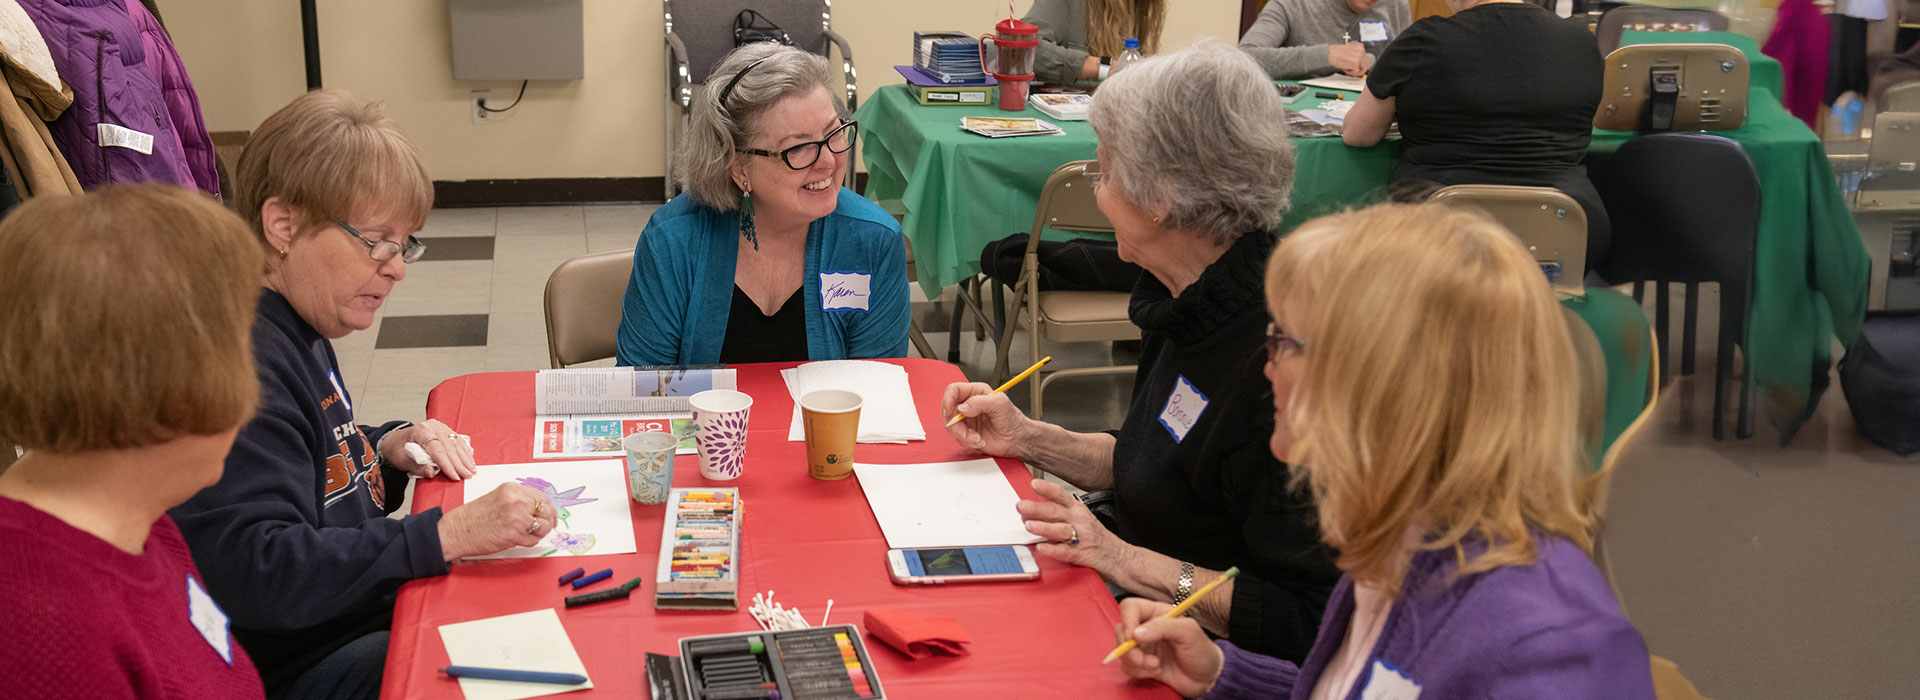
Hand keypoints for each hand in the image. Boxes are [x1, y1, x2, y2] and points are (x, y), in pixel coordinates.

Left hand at [383, 419, 476, 480]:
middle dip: (460, 463)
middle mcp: (432, 426)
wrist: (396, 441)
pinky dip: (465, 452)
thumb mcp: (402, 460)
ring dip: (465, 458)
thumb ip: (417, 467)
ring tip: (472, 470)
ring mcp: (440, 427)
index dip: (447, 464)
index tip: (455, 476)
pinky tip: (470, 460)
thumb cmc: (398, 450)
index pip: (437, 450)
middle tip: (468, 475)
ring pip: (456, 443)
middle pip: (449, 447)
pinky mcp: (446, 430)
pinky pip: (458, 441)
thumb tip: (432, 473)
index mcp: (421, 431)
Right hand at [436, 484, 554, 561]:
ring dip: (538, 533)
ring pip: (543, 526)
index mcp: (512, 489)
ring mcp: (516, 517)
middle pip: (547, 510)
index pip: (542, 496)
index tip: (549, 516)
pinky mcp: (514, 534)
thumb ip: (518, 500)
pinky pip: (533, 539)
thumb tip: (539, 509)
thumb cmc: (474, 517)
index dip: (549, 508)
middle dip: (547, 521)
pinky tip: (518, 540)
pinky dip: (529, 542)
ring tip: (526, 534)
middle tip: (544, 528)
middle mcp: (516, 500)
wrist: (456, 531)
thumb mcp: (498, 498)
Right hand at [941, 382, 1034, 458]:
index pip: (953, 390)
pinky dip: (967, 442)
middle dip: (955, 424)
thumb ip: (980, 402)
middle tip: (965, 431)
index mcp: (975, 392)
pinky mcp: (966, 432)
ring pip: (951, 426)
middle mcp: (968, 404)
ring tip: (977, 438)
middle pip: (947, 410)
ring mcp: (966, 419)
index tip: (950, 411)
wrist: (1016, 440)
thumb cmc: (1012, 420)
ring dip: (963, 435)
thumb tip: (963, 408)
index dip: (948, 399)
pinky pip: (957, 437)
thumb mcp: (1000, 404)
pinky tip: (980, 441)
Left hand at [1017, 478, 1129, 575]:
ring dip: (1044, 527)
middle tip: (1021, 506)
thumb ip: (1061, 512)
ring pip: (1061, 530)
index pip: (1061, 496)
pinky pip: (1066, 551)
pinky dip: (1054, 549)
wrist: (1119, 557)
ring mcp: (1081, 538)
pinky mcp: (1082, 555)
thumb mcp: (1082, 518)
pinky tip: (1042, 547)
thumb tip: (1035, 508)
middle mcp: (1079, 521)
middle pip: (1056, 511)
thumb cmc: (1097, 538)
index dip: (1047, 488)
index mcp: (1078, 510)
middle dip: (1037, 508)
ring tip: (1029, 525)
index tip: (1034, 484)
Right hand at [1115, 598, 1223, 696]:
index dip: (1127, 620)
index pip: (1130, 607)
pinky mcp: (1141, 664)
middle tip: (1141, 658)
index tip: (1133, 637)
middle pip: (1121, 630)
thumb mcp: (1189, 633)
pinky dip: (1138, 671)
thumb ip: (1164, 627)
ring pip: (1122, 650)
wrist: (1206, 678)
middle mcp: (1146, 628)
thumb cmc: (1201, 650)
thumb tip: (1136, 633)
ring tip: (1156, 666)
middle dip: (1128, 647)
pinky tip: (1156, 671)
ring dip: (1135, 662)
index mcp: (1157, 613)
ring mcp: (1143, 647)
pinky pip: (1126, 666)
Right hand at [1329, 42, 1371, 76]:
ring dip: (1356, 72)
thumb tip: (1361, 68)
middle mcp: (1361, 51)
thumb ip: (1356, 58)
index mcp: (1360, 46)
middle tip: (1353, 72)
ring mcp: (1359, 56)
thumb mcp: (1350, 53)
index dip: (1362, 66)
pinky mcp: (1355, 63)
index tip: (1358, 69)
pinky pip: (1356, 72)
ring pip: (1363, 69)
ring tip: (1348, 70)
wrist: (1330, 54)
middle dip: (1360, 70)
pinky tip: (1345, 69)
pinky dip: (1350, 73)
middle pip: (1366, 65)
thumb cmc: (1337, 53)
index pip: (1366, 59)